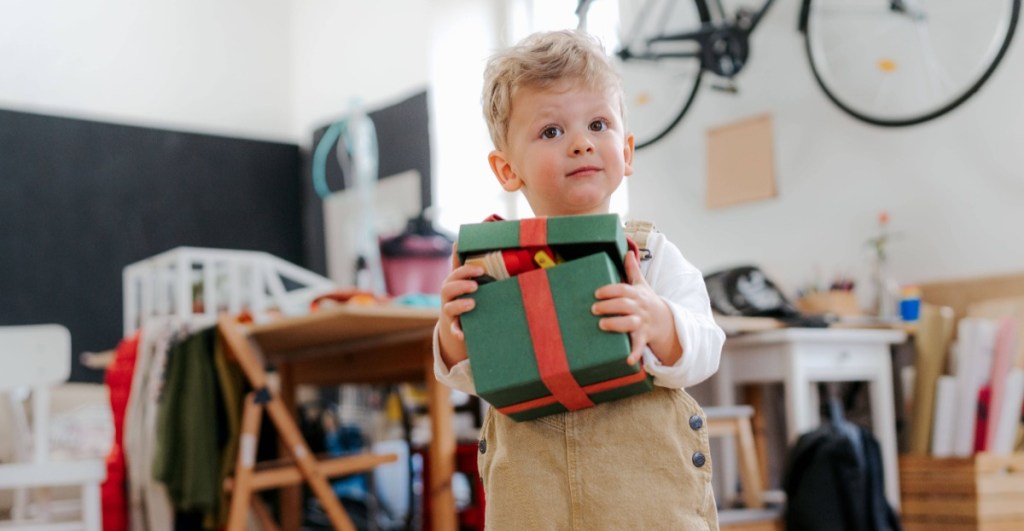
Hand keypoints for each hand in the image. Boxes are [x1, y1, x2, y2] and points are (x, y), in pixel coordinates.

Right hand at [437, 243, 483, 367]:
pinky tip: (463, 334)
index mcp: (452, 283)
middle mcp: (448, 297)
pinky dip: (457, 331)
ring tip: (472, 303)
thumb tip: (459, 241)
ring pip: (449, 308)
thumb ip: (465, 264)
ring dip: (459, 305)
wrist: (457, 321)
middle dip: (461, 286)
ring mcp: (449, 312)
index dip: (466, 271)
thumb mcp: (465, 280)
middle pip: (447, 289)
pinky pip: (453, 329)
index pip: (455, 274)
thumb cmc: (464, 295)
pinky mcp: (453, 326)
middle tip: (475, 285)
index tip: (480, 270)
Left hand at [592, 251, 679, 365]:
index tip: (597, 293)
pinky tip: (627, 360)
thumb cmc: (648, 302)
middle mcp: (640, 308)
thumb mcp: (642, 285)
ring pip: (630, 324)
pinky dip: (634, 353)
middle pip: (625, 305)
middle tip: (593, 309)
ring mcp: (642, 323)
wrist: (667, 322)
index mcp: (637, 295)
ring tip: (602, 325)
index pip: (624, 289)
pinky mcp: (644, 337)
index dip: (610, 290)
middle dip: (609, 306)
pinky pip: (639, 346)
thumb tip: (627, 251)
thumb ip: (633, 270)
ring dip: (616, 325)